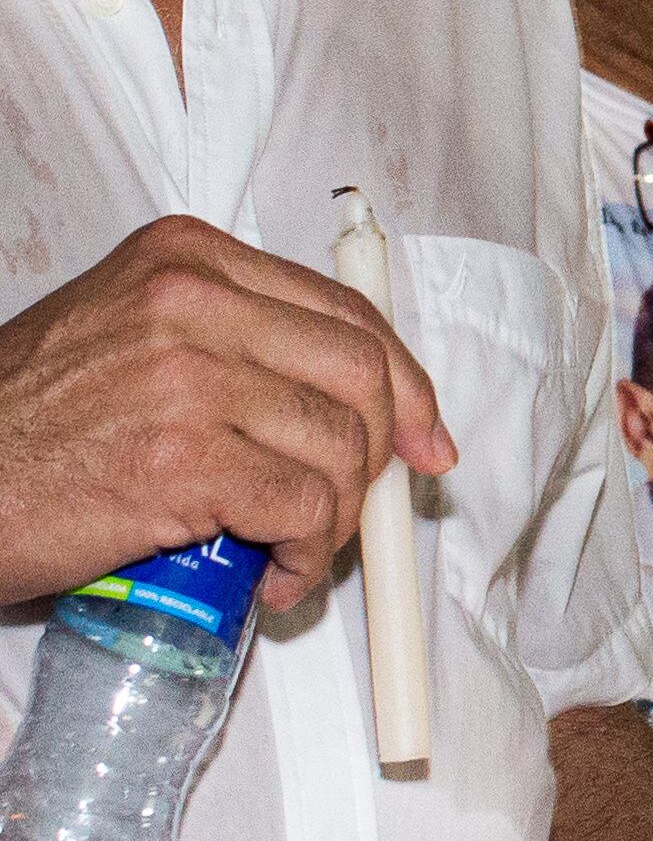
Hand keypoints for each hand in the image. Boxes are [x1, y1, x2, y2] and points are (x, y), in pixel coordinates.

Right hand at [0, 216, 454, 615]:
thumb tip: (357, 405)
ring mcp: (188, 378)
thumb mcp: (127, 338)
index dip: (405, 384)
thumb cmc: (27, 424)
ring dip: (335, 521)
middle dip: (382, 454)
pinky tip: (272, 579)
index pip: (344, 314)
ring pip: (339, 449)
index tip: (425, 439)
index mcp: (186, 261)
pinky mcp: (183, 459)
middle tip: (357, 509)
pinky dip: (306, 558)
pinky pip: (302, 510)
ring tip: (293, 552)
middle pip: (361, 375)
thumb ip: (233, 345)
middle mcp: (191, 302)